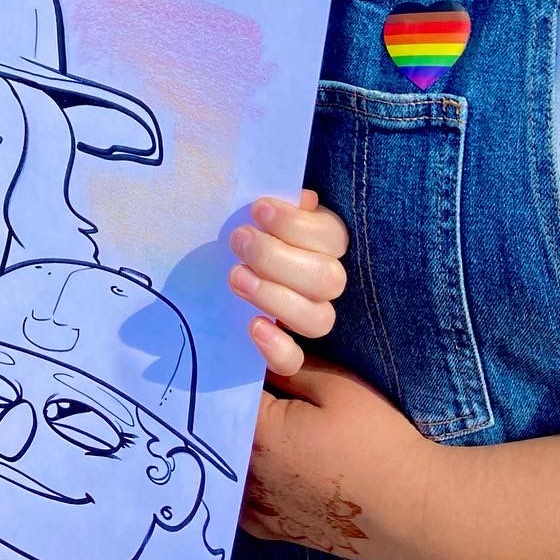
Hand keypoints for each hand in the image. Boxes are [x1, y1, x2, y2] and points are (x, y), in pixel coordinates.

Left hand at [228, 188, 347, 376]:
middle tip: (239, 241)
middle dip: (277, 258)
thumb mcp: (262, 215)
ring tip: (236, 276)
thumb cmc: (249, 231)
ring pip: (319, 319)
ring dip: (274, 297)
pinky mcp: (287, 352)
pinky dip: (277, 348)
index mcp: (326, 244)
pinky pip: (294, 361)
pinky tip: (254, 326)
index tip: (258, 210)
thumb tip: (302, 199)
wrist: (226, 265)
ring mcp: (311, 317)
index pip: (333, 237)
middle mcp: (326, 282)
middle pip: (327, 279)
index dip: (296, 224)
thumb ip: (281, 205)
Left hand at [240, 357, 443, 559]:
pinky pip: (242, 503)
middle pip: (222, 428)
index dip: (231, 366)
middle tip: (251, 382)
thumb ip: (286, 365)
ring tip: (261, 424)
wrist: (414, 512)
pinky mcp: (276, 531)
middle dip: (230, 403)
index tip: (237, 351)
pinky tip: (259, 467)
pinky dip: (243, 483)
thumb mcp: (336, 386)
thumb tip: (254, 344)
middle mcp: (247, 474)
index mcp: (258, 432)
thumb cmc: (377, 442)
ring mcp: (259, 509)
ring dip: (233, 443)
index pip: (225, 389)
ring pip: (228, 466)